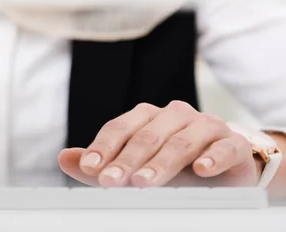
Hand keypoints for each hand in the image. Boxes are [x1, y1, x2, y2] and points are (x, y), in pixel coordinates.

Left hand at [59, 101, 260, 187]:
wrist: (225, 170)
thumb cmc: (174, 166)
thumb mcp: (136, 166)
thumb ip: (103, 163)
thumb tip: (64, 158)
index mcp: (147, 116)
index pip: (120, 128)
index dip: (104, 147)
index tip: (90, 168)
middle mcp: (175, 115)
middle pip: (147, 136)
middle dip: (127, 160)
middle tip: (111, 182)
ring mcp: (205, 126)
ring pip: (180, 141)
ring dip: (161, 163)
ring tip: (144, 183)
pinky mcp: (233, 143)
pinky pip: (223, 147)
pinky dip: (211, 158)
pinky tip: (200, 171)